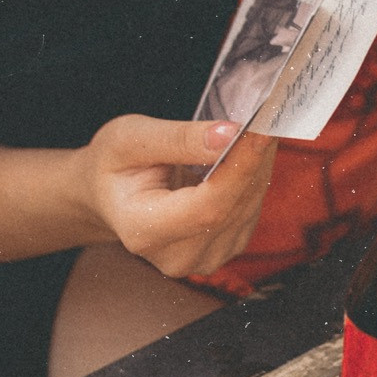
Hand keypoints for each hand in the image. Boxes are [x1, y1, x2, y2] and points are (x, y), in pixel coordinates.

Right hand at [81, 116, 276, 277]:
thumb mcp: (130, 138)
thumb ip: (179, 138)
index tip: (259, 130)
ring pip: (247, 210)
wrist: (109, 193)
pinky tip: (249, 152)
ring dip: (259, 166)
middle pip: (232, 209)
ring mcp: (201, 259)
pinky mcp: (220, 249)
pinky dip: (254, 178)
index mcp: (144, 231)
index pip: (207, 208)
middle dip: (254, 160)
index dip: (239, 169)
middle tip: (267, 117)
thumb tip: (229, 134)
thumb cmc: (113, 164)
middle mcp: (175, 256)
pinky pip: (249, 212)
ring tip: (257, 127)